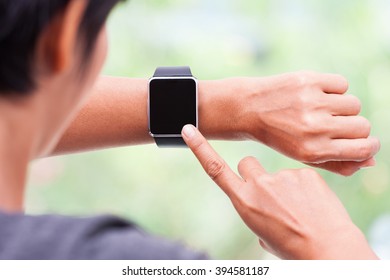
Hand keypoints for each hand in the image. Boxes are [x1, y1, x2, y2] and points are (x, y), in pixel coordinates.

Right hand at [182, 125, 377, 258]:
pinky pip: (301, 175)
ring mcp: (283, 176)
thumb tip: (263, 204)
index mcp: (244, 202)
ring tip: (301, 209)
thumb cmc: (294, 248)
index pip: (215, 170)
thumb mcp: (263, 234)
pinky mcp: (306, 173)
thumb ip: (256, 212)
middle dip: (254, 174)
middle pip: (247, 163)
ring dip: (286, 187)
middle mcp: (260, 185)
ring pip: (278, 174)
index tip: (188, 129)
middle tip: (273, 195)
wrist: (329, 250)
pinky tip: (314, 204)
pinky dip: (306, 188)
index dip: (200, 148)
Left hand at [201, 71, 379, 175]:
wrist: (248, 109)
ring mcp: (311, 102)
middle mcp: (313, 127)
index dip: (370, 146)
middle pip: (362, 126)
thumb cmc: (279, 136)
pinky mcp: (308, 80)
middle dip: (355, 128)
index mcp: (312, 150)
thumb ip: (337, 163)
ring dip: (343, 108)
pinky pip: (342, 84)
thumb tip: (370, 161)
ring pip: (354, 105)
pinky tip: (317, 95)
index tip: (366, 143)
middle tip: (337, 126)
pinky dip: (334, 90)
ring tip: (323, 110)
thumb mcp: (303, 156)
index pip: (363, 149)